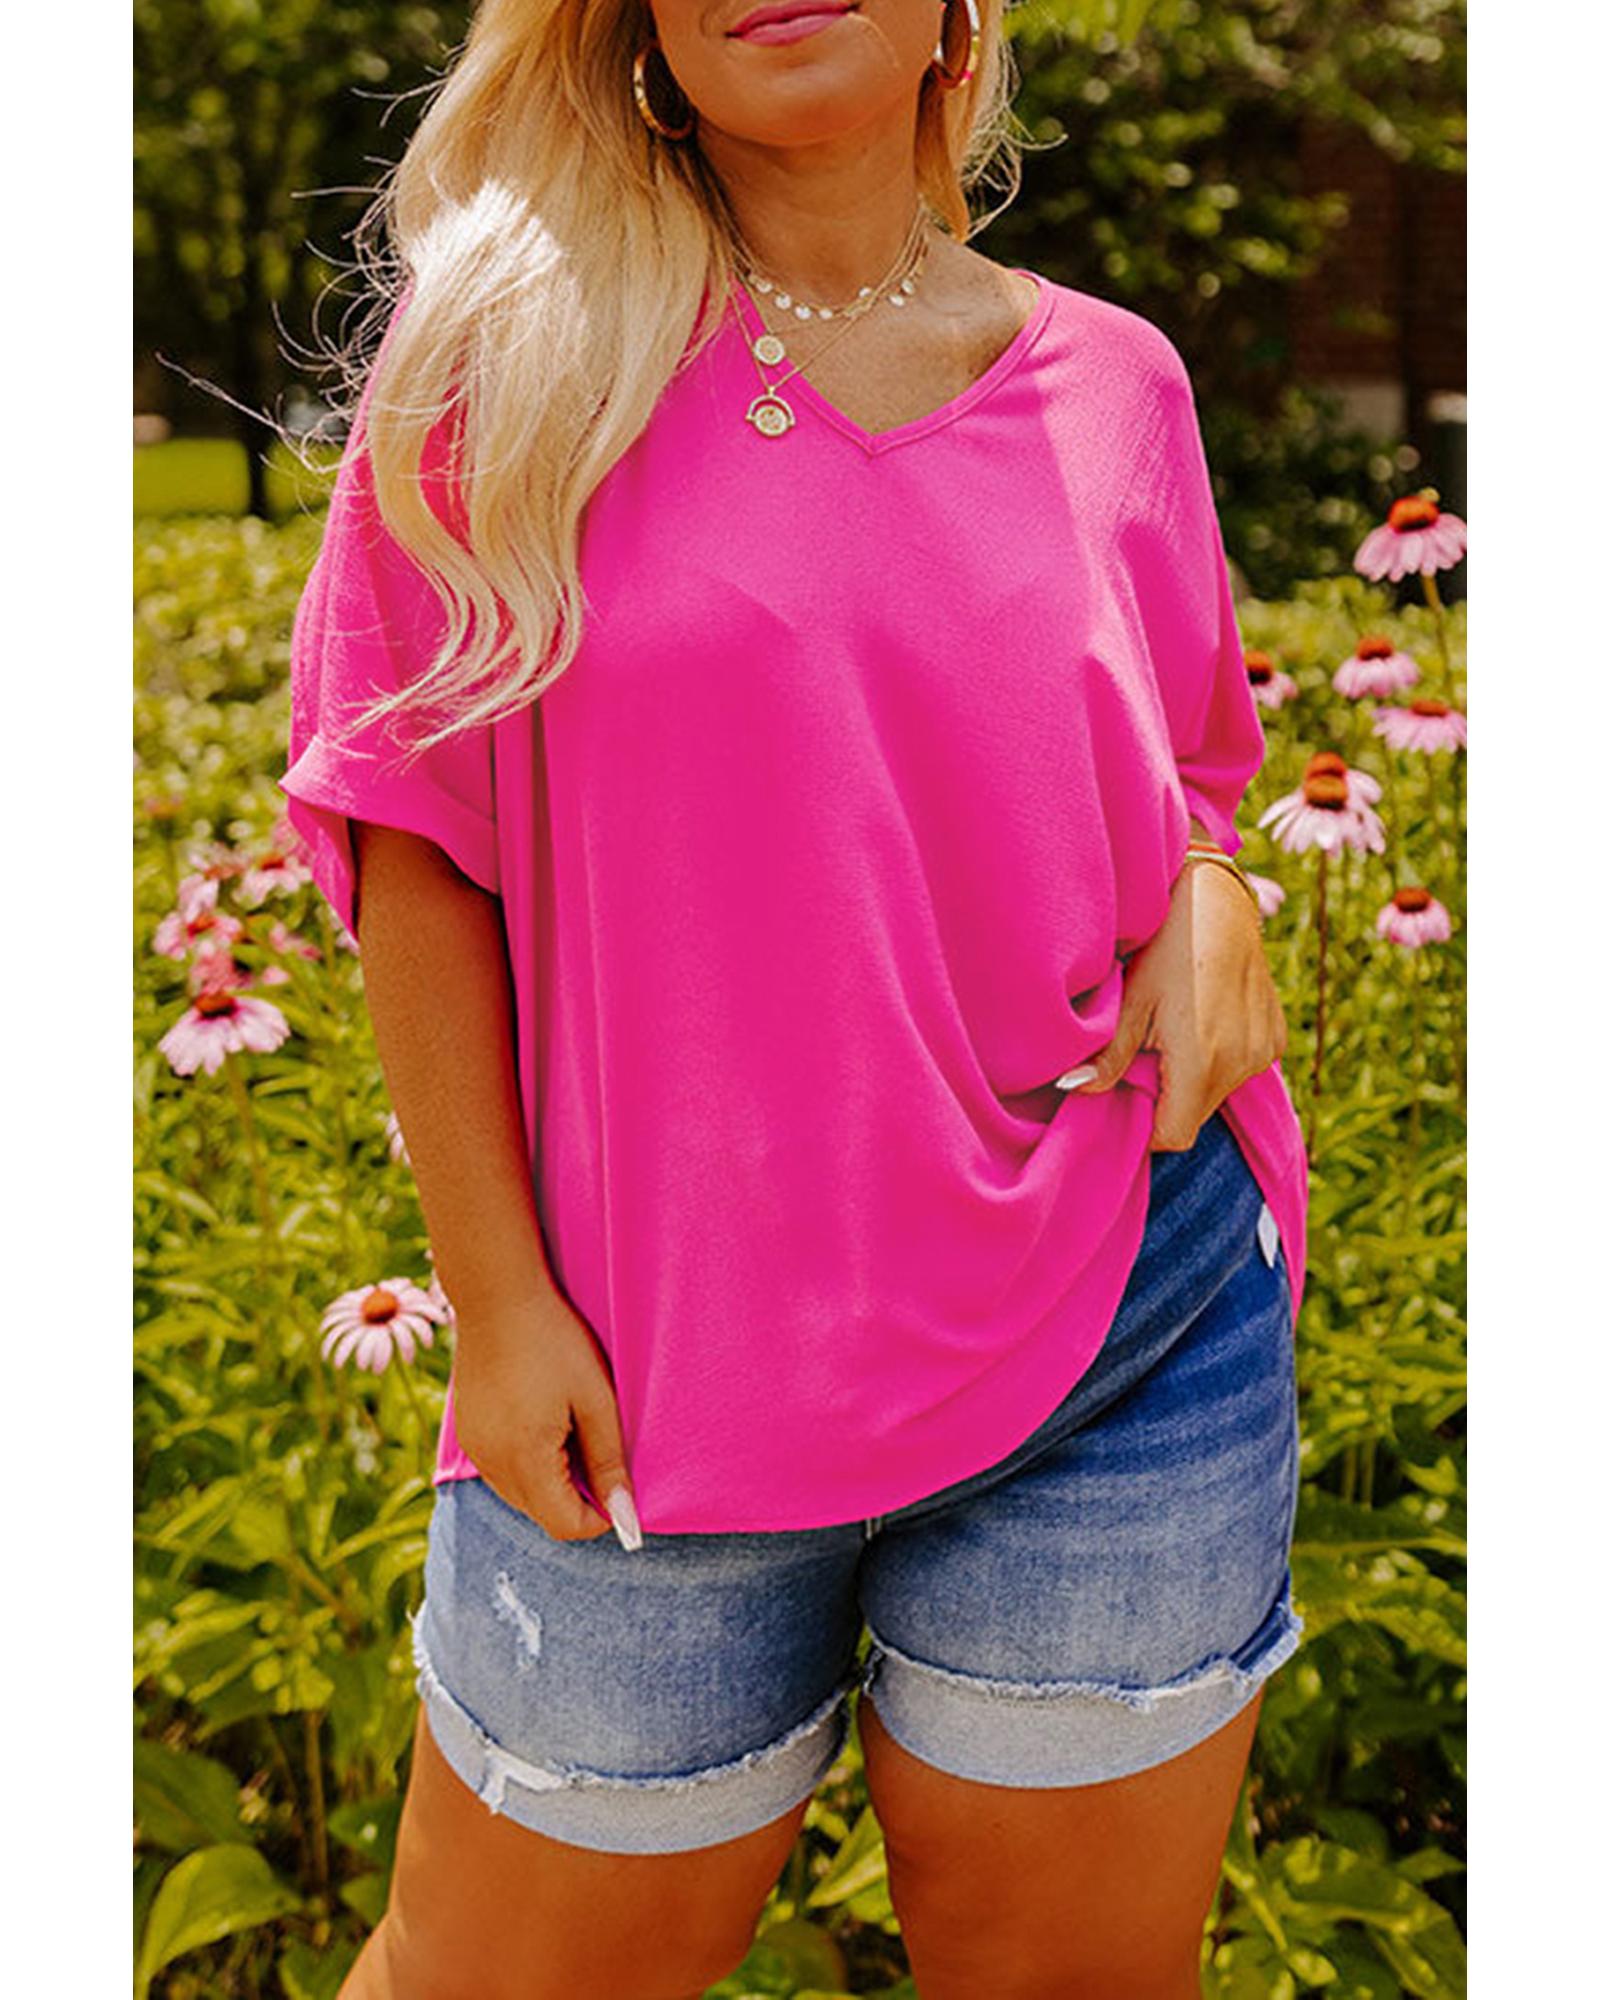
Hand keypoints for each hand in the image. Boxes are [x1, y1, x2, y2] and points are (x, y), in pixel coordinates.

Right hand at [451, 1291, 640, 1545]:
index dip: (599, 1519)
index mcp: (526, 1459)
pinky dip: (527, 1463)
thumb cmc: (553, 1342)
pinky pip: (502, 1471)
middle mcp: (492, 1464)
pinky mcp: (468, 1434)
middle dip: (576, 1498)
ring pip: (521, 1495)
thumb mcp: (595, 1398)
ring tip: (570, 1427)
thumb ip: (609, 1461)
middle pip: (541, 1514)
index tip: (619, 1488)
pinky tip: (543, 1420)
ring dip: (551, 1481)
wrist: (496, 1297)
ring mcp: (475, 1450)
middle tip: (597, 1447)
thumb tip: (625, 1515)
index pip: (564, 1526)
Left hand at [1074, 860, 1286, 1150]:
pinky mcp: (1275, 1037)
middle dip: (1166, 1098)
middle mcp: (1241, 1064)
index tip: (1127, 1095)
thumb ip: (1107, 1056)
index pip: (1172, 1136)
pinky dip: (1220, 1057)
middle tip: (1143, 1055)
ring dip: (1193, 1077)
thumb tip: (1073, 1089)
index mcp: (1202, 1063)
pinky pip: (1241, 1067)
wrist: (1216, 899)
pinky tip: (1203, 1018)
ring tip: (1174, 1029)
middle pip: (1195, 1115)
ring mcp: (1263, 1051)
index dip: (1146, 1127)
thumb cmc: (1164, 947)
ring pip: (1218, 1092)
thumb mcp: (1129, 1002)